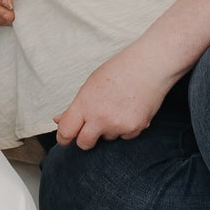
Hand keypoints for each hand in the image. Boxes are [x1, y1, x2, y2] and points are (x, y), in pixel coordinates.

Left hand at [54, 45, 180, 150]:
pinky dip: (126, 128)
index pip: (66, 132)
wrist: (149, 66)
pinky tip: (130, 110)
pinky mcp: (135, 129)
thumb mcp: (90, 85)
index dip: (64, 137)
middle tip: (91, 127)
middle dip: (85, 139)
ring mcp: (118, 126)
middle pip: (84, 144)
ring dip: (109, 129)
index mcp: (85, 104)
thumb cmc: (119, 70)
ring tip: (118, 107)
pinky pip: (125, 136)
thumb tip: (59, 120)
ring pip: (107, 138)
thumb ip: (75, 107)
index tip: (66, 137)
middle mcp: (100, 118)